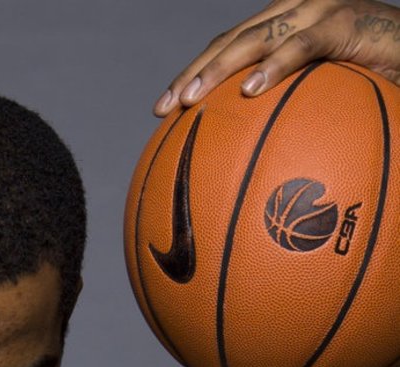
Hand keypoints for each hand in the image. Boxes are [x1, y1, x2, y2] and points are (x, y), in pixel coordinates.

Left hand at [155, 0, 399, 115]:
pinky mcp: (346, 20)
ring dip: (219, 68)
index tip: (162, 111)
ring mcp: (320, 11)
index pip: (229, 47)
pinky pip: (304, 43)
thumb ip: (294, 122)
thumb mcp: (330, 105)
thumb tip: (257, 176)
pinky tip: (250, 90)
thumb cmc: (384, 83)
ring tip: (192, 99)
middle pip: (231, 39)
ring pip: (255, 36)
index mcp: (288, 30)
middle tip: (164, 108)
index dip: (194, 74)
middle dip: (193, 73)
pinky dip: (274, 65)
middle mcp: (297, 13)